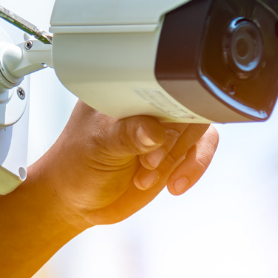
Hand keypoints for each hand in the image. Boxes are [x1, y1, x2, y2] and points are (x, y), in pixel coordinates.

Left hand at [30, 101, 219, 229]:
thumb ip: (126, 136)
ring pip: (199, 130)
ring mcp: (163, 128)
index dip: (166, 106)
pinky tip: (173, 184)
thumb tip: (154, 130)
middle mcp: (148, 105)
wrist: (77, 198)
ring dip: (178, 159)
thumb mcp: (97, 146)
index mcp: (125, 89)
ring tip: (146, 177)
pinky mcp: (175, 151)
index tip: (155, 135)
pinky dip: (193, 168)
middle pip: (188, 105)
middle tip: (148, 162)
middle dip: (173, 141)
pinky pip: (200, 152)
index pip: (162, 80)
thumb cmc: (77, 164)